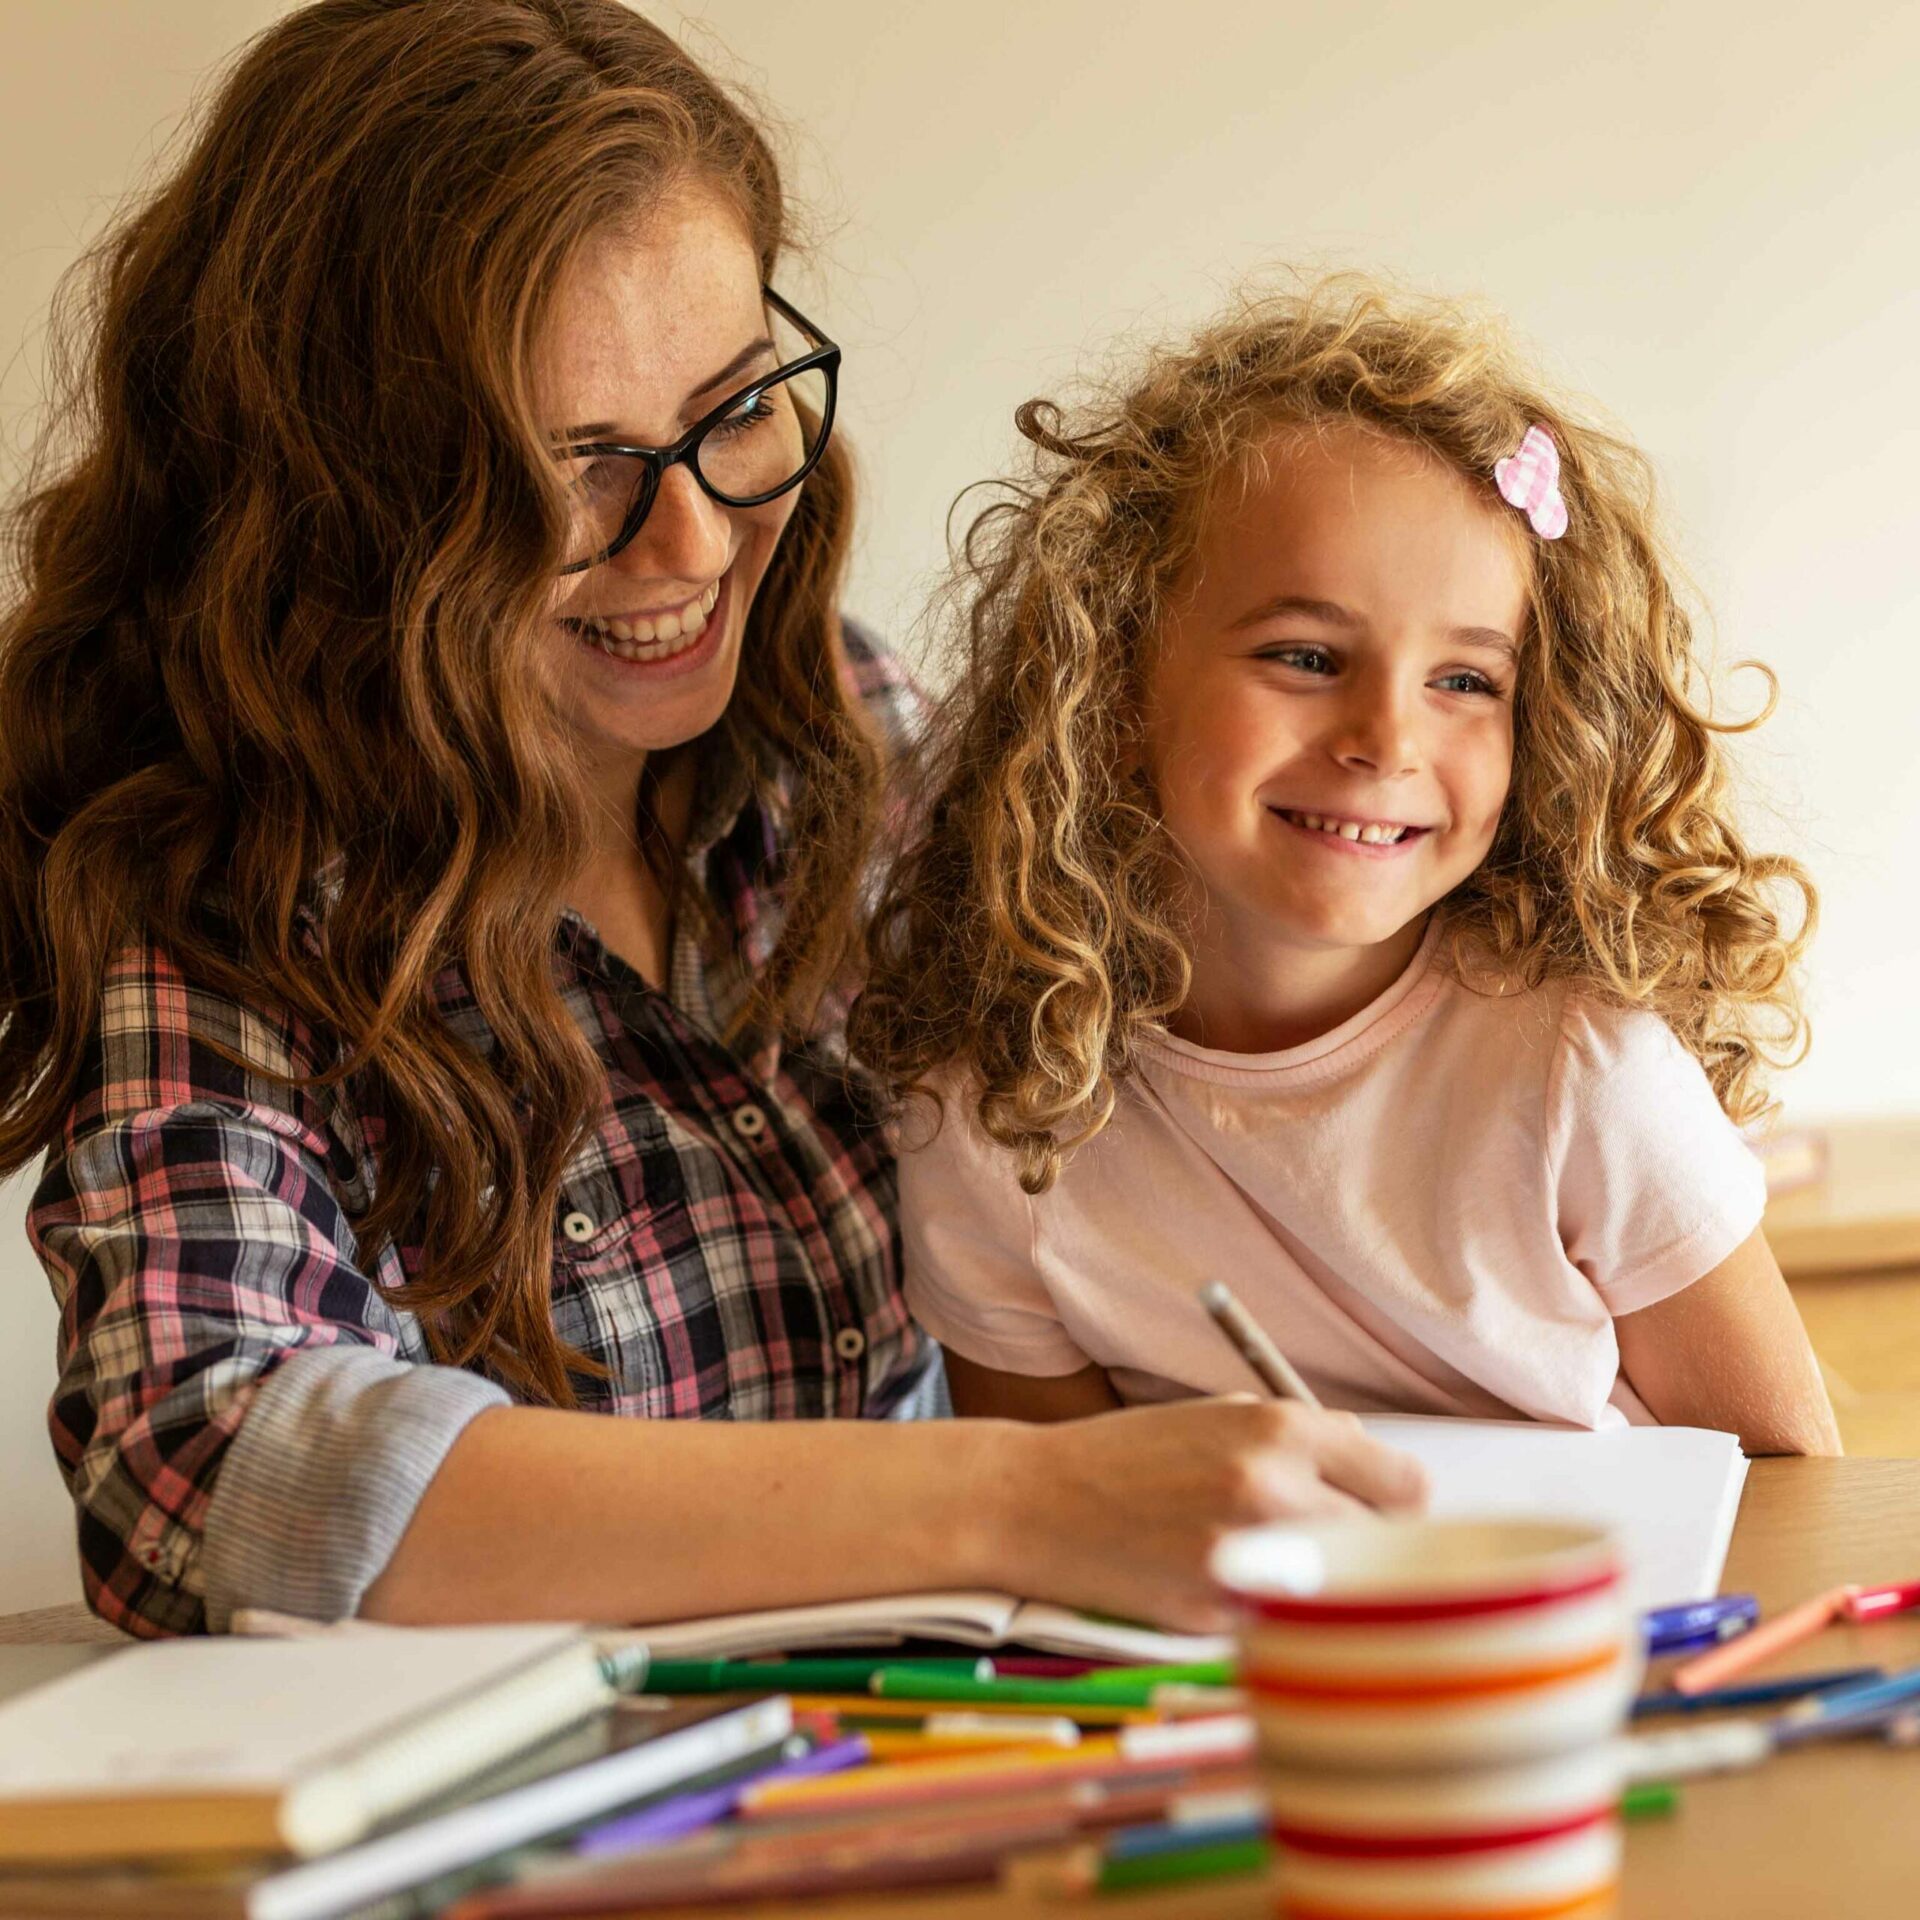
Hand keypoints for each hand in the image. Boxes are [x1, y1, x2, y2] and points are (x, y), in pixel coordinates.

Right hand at [989, 1396, 1428, 1631]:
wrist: (1036, 1500)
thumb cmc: (1131, 1454)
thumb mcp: (1220, 1416)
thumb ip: (1300, 1439)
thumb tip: (1373, 1467)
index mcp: (1281, 1430)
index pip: (1404, 1483)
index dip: (1396, 1502)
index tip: (1382, 1513)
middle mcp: (1276, 1488)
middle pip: (1387, 1541)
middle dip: (1367, 1545)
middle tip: (1326, 1544)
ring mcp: (1251, 1555)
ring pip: (1346, 1584)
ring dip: (1326, 1579)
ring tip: (1279, 1564)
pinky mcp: (1222, 1611)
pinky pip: (1288, 1616)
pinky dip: (1275, 1609)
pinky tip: (1232, 1587)